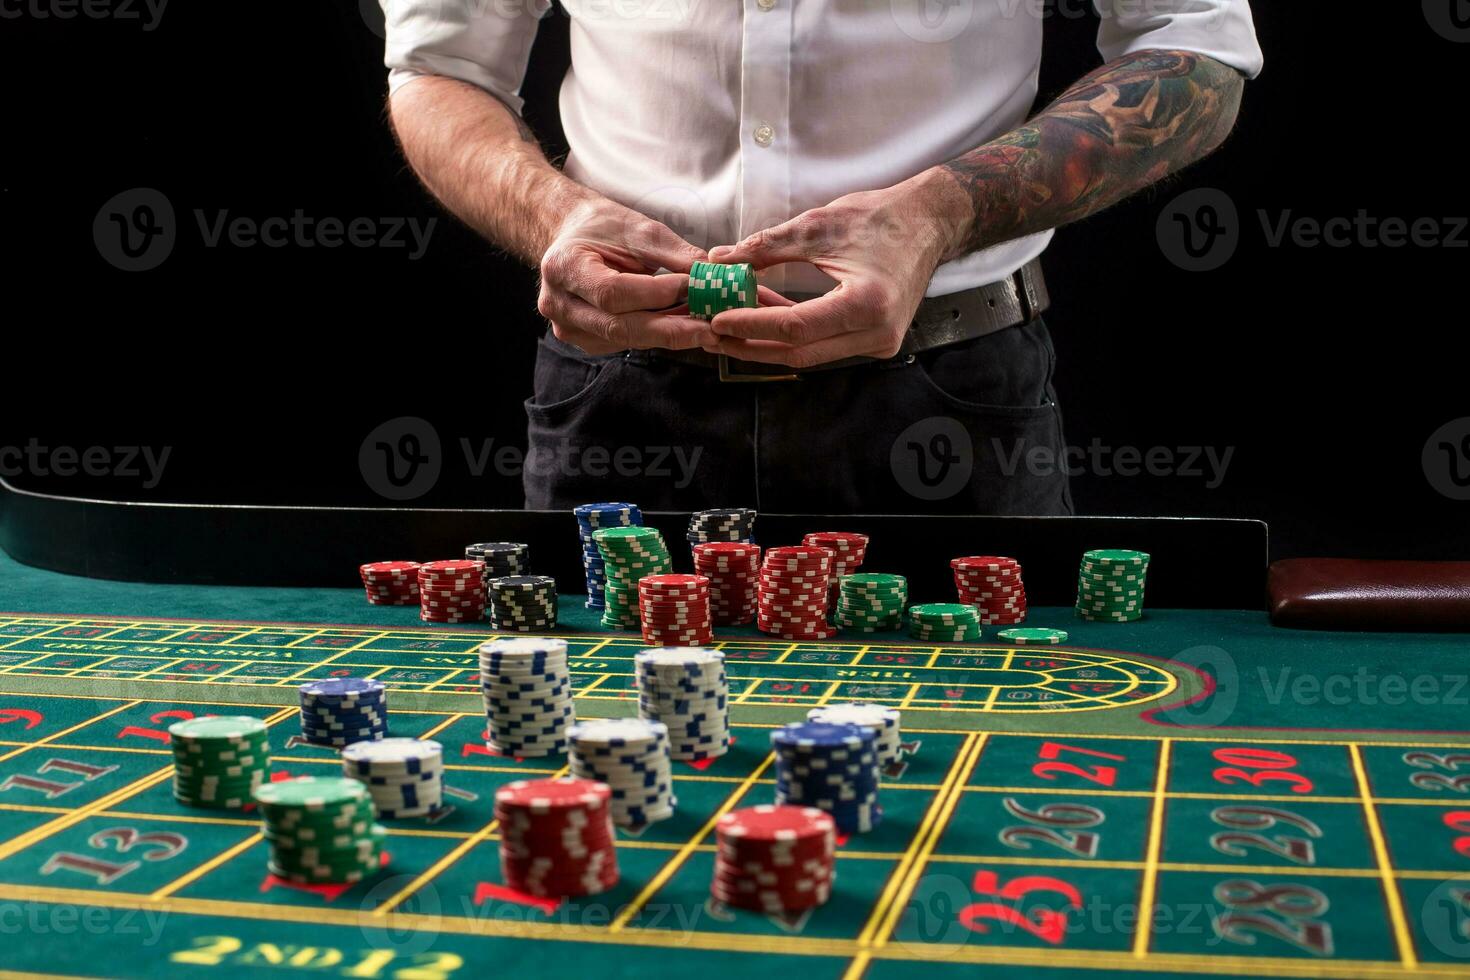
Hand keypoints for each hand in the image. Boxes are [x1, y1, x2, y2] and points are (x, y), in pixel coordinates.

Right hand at [538, 198, 716, 354]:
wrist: (573, 237)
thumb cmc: (602, 227)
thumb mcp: (638, 228)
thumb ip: (673, 253)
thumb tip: (711, 275)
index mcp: (564, 267)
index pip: (613, 293)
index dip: (655, 294)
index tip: (693, 287)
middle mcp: (560, 305)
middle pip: (619, 326)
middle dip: (670, 329)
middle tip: (709, 329)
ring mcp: (569, 328)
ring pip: (626, 339)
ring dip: (668, 333)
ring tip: (703, 324)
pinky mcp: (586, 340)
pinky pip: (626, 342)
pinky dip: (656, 334)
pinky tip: (681, 324)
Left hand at [702, 175, 954, 367]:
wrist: (928, 223)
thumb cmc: (880, 219)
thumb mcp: (819, 227)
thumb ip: (768, 247)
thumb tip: (721, 259)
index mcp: (867, 304)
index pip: (796, 327)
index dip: (752, 325)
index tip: (717, 320)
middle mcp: (877, 334)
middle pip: (800, 352)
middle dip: (751, 344)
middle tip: (712, 335)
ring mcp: (879, 343)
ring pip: (810, 355)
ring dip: (767, 343)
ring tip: (729, 328)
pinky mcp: (876, 342)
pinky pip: (824, 347)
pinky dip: (791, 338)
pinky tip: (762, 323)